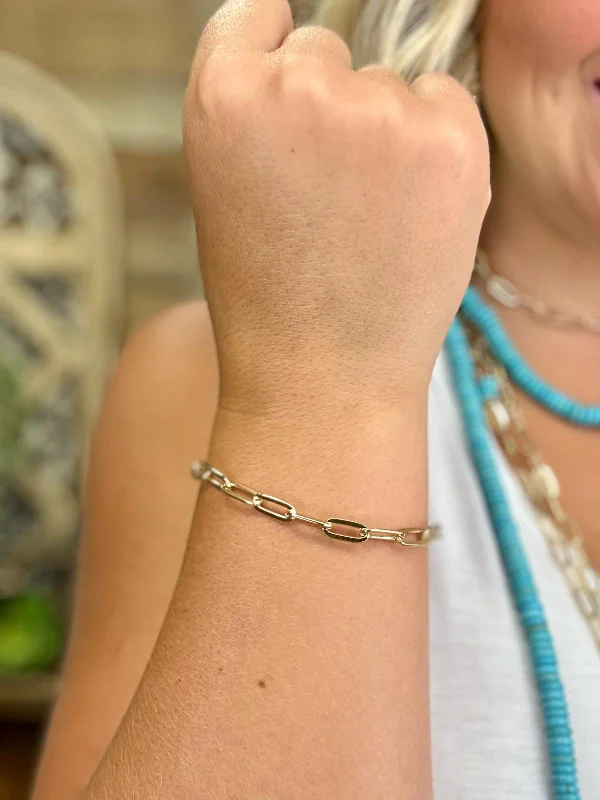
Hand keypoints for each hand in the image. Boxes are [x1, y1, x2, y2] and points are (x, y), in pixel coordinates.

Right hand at [183, 0, 489, 415]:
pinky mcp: (451, 141)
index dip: (274, 54)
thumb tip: (313, 67)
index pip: (257, 14)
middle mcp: (300, 86)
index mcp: (222, 96)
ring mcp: (380, 111)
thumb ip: (256, 113)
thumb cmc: (267, 298)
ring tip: (369, 218)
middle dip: (329, 104)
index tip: (288, 98)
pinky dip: (436, 145)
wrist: (322, 379)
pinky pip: (445, 103)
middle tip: (328, 190)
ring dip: (385, 131)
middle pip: (327, 49)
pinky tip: (411, 211)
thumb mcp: (222, 189)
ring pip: (390, 83)